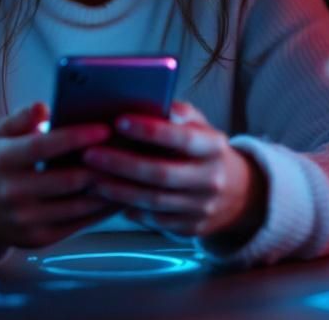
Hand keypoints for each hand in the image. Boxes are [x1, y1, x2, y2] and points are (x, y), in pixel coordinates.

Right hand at [0, 102, 121, 256]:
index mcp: (4, 161)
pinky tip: (118, 195)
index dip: (77, 137)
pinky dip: (101, 210)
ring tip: (132, 172)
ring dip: (109, 189)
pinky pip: (78, 224)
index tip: (105, 128)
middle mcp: (14, 193)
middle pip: (69, 180)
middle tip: (131, 150)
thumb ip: (22, 118)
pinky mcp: (39, 239)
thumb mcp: (0, 135)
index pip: (44, 148)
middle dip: (103, 165)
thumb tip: (44, 106)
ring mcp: (26, 220)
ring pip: (79, 205)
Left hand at [82, 101, 266, 243]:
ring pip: (153, 201)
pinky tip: (106, 197)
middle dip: (122, 164)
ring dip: (117, 190)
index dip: (151, 130)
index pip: (183, 138)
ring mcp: (202, 207)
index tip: (119, 120)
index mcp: (214, 147)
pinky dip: (128, 209)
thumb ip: (178, 113)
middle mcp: (211, 179)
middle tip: (90, 154)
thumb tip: (151, 99)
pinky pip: (153, 220)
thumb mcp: (202, 126)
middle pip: (161, 174)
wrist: (239, 194)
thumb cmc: (205, 150)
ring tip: (90, 178)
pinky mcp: (190, 228)